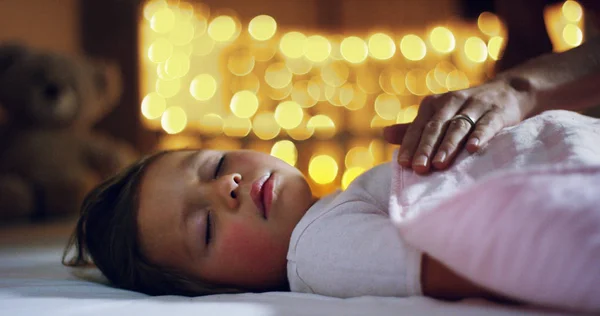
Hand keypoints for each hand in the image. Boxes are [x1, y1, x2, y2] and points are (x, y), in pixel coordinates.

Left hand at [384, 78, 533, 173]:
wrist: (507, 91)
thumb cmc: (464, 110)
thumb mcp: (439, 116)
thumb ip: (414, 128)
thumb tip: (385, 135)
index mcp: (434, 104)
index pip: (419, 126)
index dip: (410, 144)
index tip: (403, 164)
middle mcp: (452, 101)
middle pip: (436, 126)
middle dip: (426, 148)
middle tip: (419, 168)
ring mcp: (475, 105)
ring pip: (459, 126)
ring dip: (448, 146)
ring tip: (439, 164)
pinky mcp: (497, 111)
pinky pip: (486, 124)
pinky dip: (479, 135)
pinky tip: (473, 149)